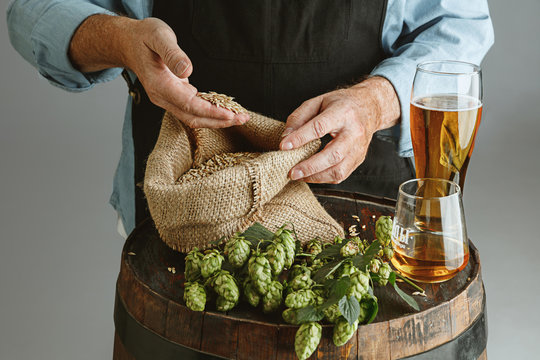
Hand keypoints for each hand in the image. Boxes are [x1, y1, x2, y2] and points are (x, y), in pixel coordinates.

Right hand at [70, 15, 247, 127]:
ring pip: (194, 117)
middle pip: (193, 117)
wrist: (129, 43)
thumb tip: (187, 71)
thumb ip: (172, 54)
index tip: (229, 114)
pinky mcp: (174, 97)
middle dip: (219, 121)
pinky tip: (227, 110)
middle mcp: (162, 97)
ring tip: (240, 118)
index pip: (188, 105)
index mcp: (159, 85)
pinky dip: (211, 113)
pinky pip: (194, 110)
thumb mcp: (158, 37)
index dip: (210, 112)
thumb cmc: (144, 37)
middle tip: (243, 119)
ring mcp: (168, 99)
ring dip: (217, 120)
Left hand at [279, 77, 399, 183]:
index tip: (284, 146)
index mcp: (343, 112)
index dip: (300, 138)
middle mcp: (354, 131)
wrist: (370, 107)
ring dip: (316, 176)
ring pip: (339, 169)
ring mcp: (359, 147)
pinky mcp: (359, 158)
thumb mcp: (318, 101)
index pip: (320, 127)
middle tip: (291, 172)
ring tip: (299, 176)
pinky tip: (311, 175)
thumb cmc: (341, 104)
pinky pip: (342, 175)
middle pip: (333, 154)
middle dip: (310, 166)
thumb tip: (286, 137)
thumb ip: (299, 117)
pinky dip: (324, 178)